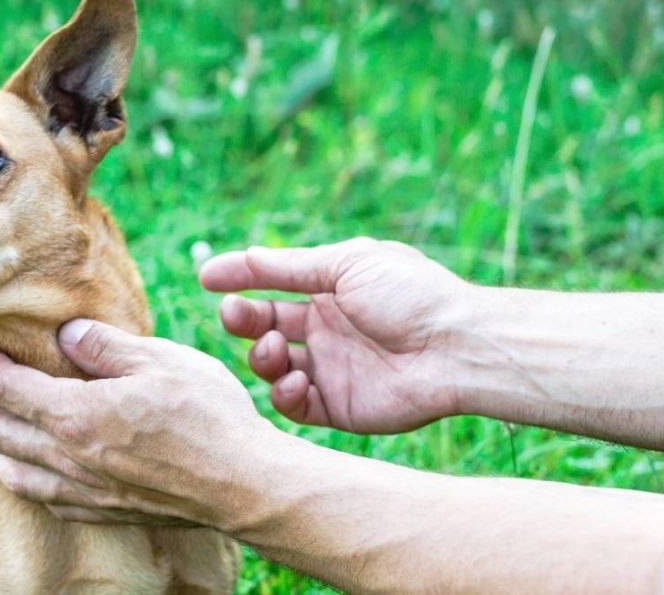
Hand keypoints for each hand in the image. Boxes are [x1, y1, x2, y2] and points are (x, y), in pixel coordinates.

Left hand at [0, 321, 276, 528]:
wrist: (244, 485)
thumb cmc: (208, 416)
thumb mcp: (160, 360)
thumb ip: (103, 345)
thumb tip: (64, 333)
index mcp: (77, 415)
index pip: (3, 388)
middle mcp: (68, 458)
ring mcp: (82, 490)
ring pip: (7, 469)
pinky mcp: (100, 509)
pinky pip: (37, 495)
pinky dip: (13, 473)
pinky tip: (19, 463)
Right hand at [200, 238, 477, 432]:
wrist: (457, 346)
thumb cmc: (410, 294)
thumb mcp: (347, 264)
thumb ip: (291, 266)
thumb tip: (242, 256)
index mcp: (329, 289)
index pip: (270, 283)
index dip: (237, 279)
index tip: (206, 277)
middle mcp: (325, 328)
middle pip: (265, 325)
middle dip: (243, 319)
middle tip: (234, 315)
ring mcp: (330, 367)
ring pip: (272, 366)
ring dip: (263, 356)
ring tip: (276, 349)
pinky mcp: (338, 406)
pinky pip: (295, 405)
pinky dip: (285, 394)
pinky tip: (298, 381)